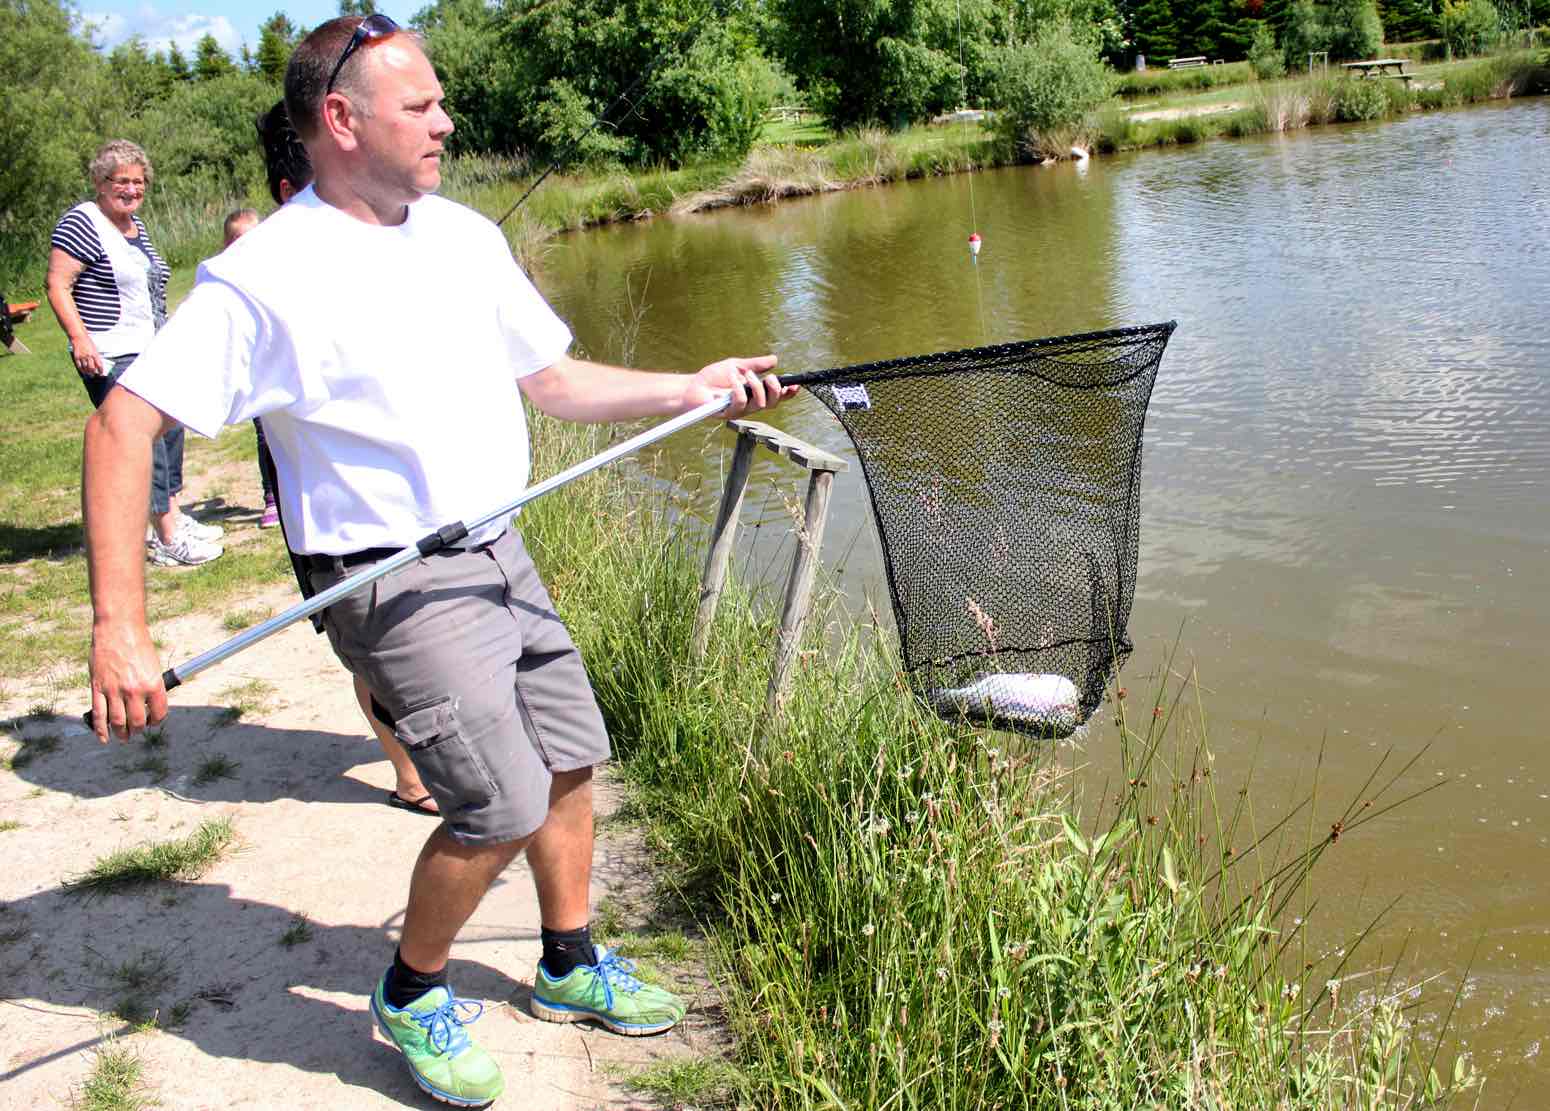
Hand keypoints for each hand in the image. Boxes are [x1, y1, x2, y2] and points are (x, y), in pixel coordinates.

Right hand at [71, 335, 104, 375]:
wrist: (79, 337)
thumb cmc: (88, 342)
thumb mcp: (94, 349)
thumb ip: (96, 356)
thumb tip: (97, 364)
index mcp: (95, 354)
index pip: (99, 365)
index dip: (100, 370)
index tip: (101, 373)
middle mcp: (89, 356)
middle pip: (92, 368)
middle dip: (94, 373)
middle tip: (95, 375)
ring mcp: (82, 357)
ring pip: (85, 368)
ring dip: (88, 372)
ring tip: (89, 374)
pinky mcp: (76, 357)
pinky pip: (79, 365)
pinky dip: (81, 369)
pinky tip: (83, 371)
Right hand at [89, 619, 167, 740]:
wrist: (118, 627)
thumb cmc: (138, 643)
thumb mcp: (153, 665)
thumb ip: (151, 684)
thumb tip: (150, 701)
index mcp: (153, 684)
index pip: (159, 713)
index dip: (157, 721)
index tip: (153, 722)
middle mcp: (134, 690)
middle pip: (137, 722)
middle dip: (138, 730)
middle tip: (136, 732)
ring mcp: (114, 690)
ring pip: (117, 722)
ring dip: (121, 733)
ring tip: (123, 737)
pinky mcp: (98, 687)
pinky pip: (98, 714)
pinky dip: (100, 729)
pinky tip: (104, 737)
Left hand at [686, 354, 797, 417]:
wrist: (692, 386)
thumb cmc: (713, 378)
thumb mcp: (737, 365)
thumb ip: (756, 364)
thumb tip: (774, 359)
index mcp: (755, 394)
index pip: (777, 397)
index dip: (788, 393)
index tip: (795, 384)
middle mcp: (750, 404)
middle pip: (773, 403)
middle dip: (775, 389)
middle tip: (768, 377)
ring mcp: (740, 411)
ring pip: (760, 404)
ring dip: (756, 386)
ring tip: (745, 374)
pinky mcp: (729, 413)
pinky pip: (741, 403)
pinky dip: (739, 388)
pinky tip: (732, 379)